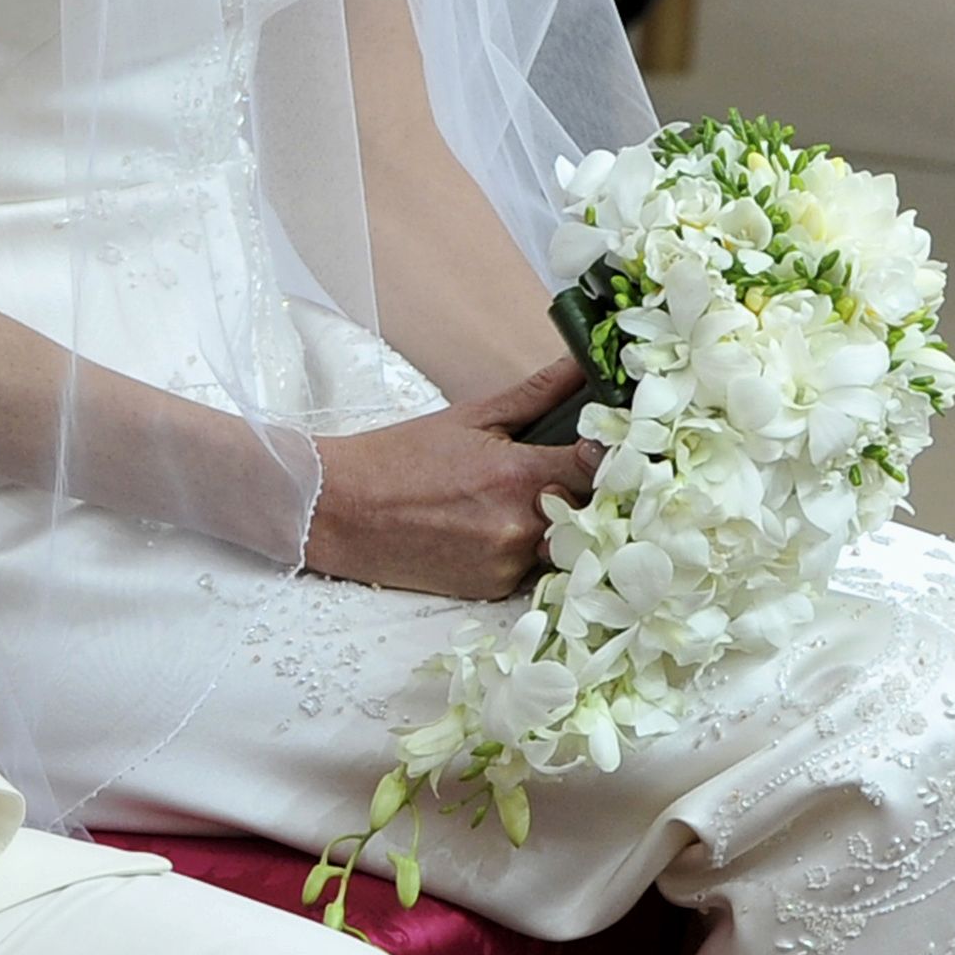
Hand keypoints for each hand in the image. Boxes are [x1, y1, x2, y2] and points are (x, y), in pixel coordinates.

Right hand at [305, 358, 600, 600]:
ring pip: (563, 545)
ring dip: (558, 526)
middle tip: (570, 473)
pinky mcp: (490, 591)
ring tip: (526, 501)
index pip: (598, 467)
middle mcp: (517, 526)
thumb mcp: (470, 416)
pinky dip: (527, 551)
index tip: (613, 445)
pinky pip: (532, 571)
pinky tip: (498, 528)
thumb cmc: (400, 458)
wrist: (341, 510)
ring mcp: (505, 565)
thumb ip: (535, 394)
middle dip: (587, 492)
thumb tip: (580, 364)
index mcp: (516, 475)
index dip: (612, 455)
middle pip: (589, 511)